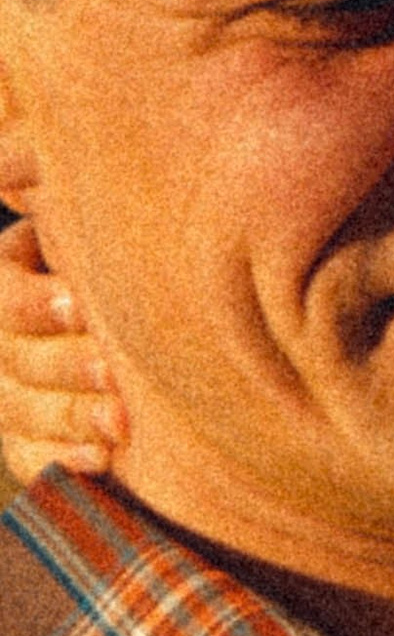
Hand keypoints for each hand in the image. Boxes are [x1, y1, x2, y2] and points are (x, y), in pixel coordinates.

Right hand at [0, 220, 125, 481]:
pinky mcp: (26, 439)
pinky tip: (102, 459)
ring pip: (22, 411)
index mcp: (7, 281)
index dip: (35, 305)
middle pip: (14, 360)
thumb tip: (45, 175)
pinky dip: (63, 460)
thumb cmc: (125, 257)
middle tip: (113, 370)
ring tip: (121, 421)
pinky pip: (32, 457)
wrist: (139, 321)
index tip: (79, 303)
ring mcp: (8, 395)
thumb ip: (73, 212)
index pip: (5, 300)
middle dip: (65, 366)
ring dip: (71, 416)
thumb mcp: (89, 230)